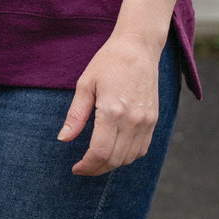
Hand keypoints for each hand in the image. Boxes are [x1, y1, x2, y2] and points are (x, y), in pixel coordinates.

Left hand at [59, 33, 162, 175]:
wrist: (138, 49)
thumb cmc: (108, 63)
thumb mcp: (85, 84)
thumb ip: (75, 115)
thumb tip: (63, 138)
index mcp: (112, 111)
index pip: (100, 151)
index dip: (87, 165)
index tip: (76, 168)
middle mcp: (132, 120)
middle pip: (115, 159)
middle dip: (97, 168)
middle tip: (83, 168)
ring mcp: (147, 122)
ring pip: (130, 158)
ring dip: (112, 165)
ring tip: (96, 161)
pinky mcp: (154, 121)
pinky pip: (142, 149)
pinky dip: (128, 156)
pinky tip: (115, 152)